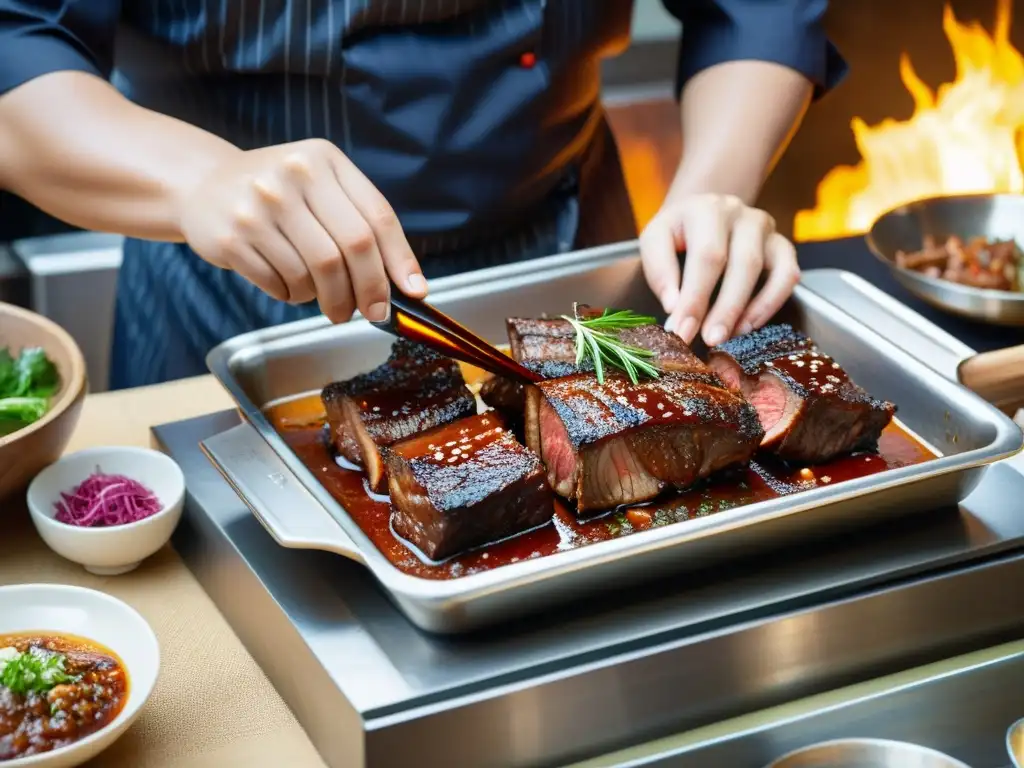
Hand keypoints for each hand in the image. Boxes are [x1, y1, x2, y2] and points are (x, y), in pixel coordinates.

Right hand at [178, 138, 425, 322]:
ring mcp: (259, 206)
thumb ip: (362, 224)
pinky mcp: (233, 237)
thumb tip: (407, 285)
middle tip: (372, 313)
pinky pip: (281, 284)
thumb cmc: (280, 194)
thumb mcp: (321, 187)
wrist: (204, 186)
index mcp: (324, 160)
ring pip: (316, 273)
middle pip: (350, 249)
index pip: (376, 218)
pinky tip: (290, 285)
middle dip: (368, 291)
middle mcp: (292, 176)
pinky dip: (294, 296)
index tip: (414, 293)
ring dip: (328, 298)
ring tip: (324, 297)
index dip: (400, 260)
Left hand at [639, 193, 799, 346]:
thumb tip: (674, 306)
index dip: (695, 297)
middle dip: (724, 308)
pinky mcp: (781, 245)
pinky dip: (771, 303)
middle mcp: (741, 213)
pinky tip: (748, 325)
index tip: (681, 331)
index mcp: (706, 209)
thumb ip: (659, 270)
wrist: (700, 211)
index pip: (706, 256)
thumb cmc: (676, 232)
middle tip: (709, 340)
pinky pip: (787, 275)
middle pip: (742, 263)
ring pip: (766, 269)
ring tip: (728, 337)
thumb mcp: (655, 240)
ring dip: (749, 309)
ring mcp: (764, 228)